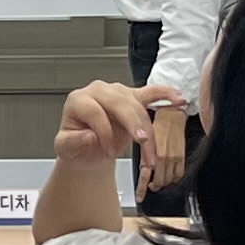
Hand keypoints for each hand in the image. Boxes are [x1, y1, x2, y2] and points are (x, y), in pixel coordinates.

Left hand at [57, 81, 175, 162]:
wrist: (87, 149)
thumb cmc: (77, 146)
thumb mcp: (66, 148)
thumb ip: (74, 142)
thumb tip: (90, 136)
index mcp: (79, 100)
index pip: (95, 112)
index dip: (104, 133)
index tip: (108, 153)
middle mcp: (99, 91)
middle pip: (119, 103)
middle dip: (133, 123)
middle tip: (142, 142)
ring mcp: (118, 92)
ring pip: (137, 105)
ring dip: (148, 128)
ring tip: (152, 150)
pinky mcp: (133, 97)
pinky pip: (152, 93)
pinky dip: (166, 95)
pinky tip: (178, 99)